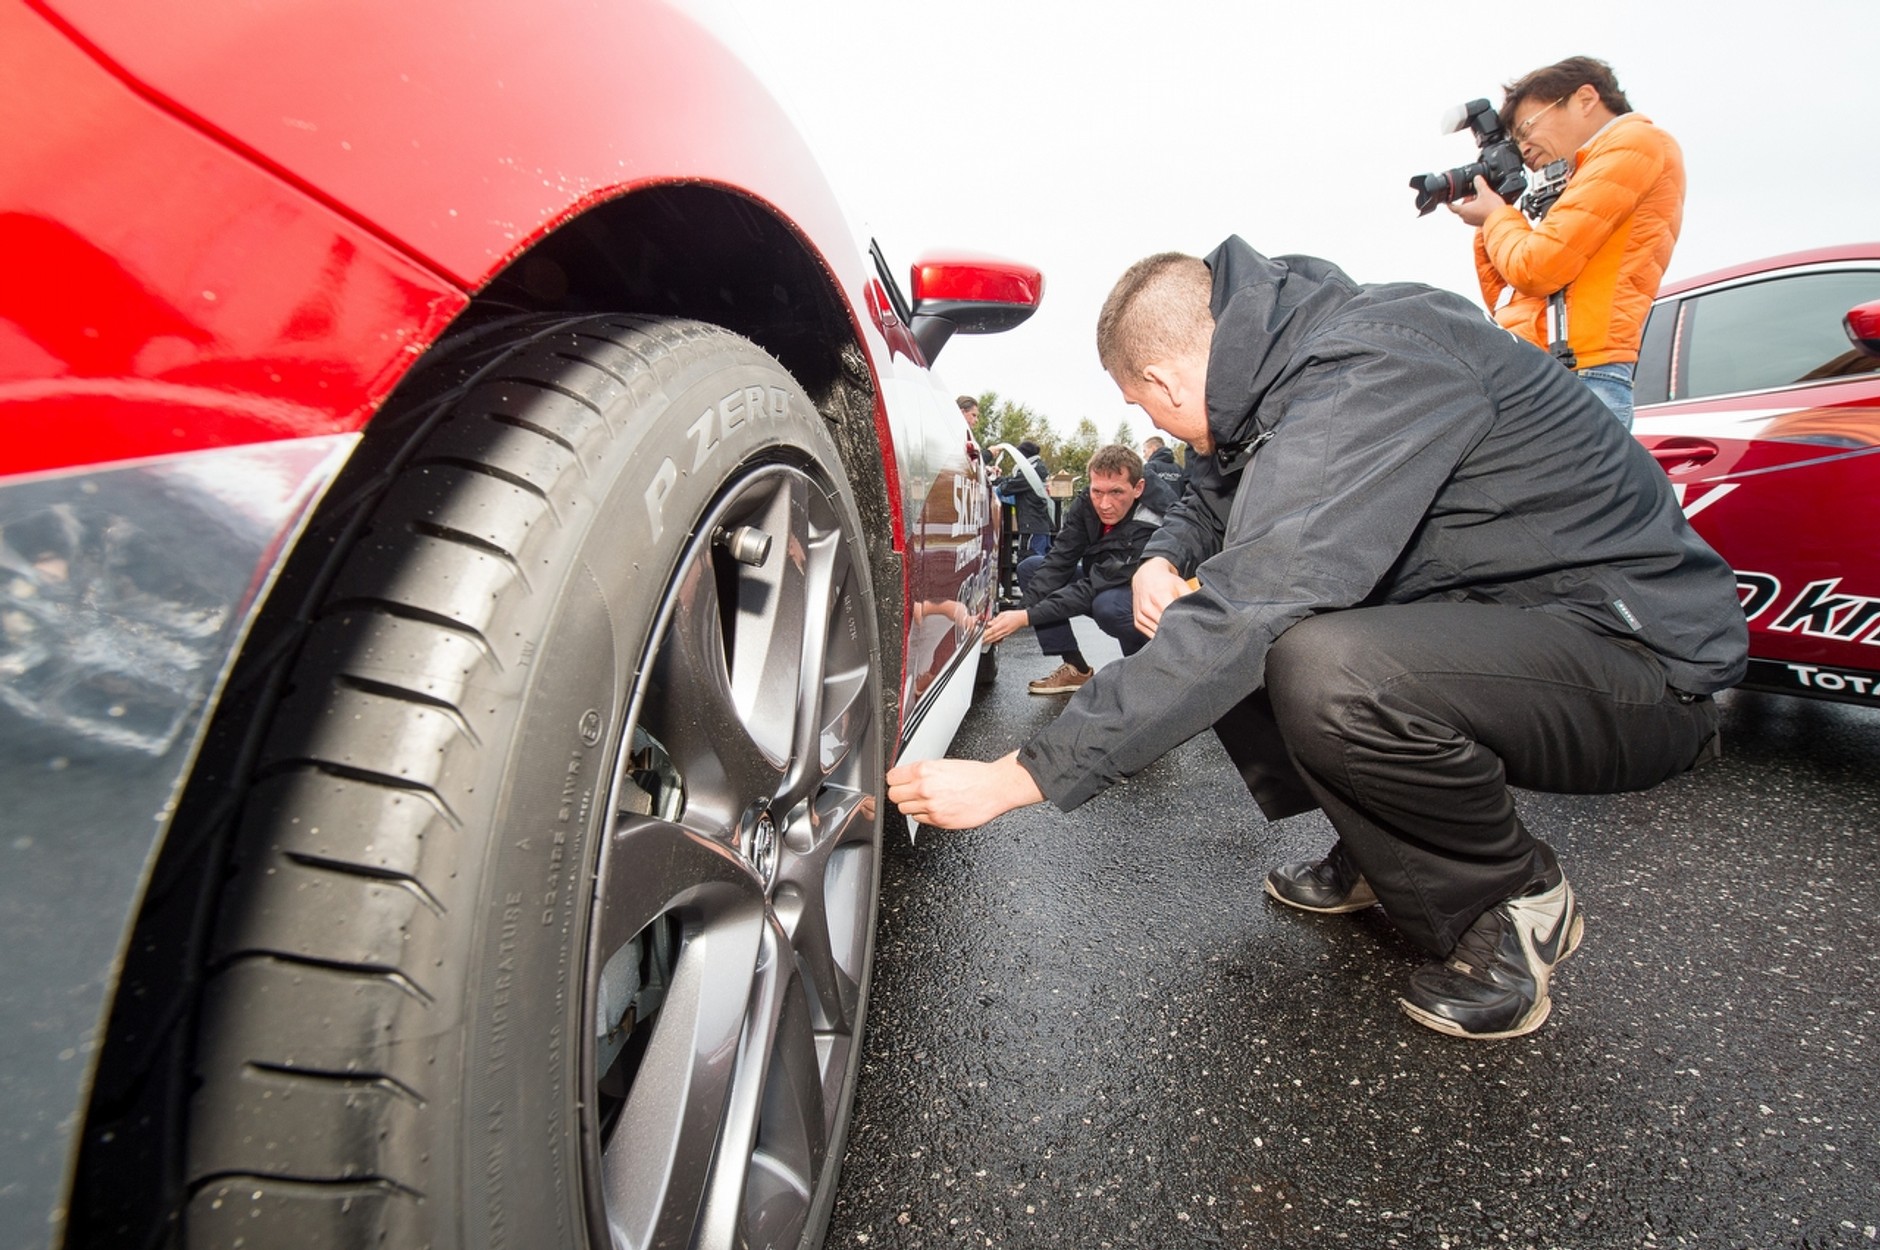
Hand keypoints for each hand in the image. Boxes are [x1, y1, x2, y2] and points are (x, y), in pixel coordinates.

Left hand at [887, 752, 1044, 828]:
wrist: (994, 788)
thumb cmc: (975, 775)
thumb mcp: (943, 763)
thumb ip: (922, 771)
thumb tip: (906, 777)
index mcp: (924, 770)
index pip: (892, 778)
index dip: (896, 780)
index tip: (899, 782)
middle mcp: (924, 788)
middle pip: (894, 796)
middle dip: (901, 794)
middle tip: (910, 792)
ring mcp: (930, 806)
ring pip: (904, 809)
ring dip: (912, 805)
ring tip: (926, 800)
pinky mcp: (938, 820)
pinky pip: (919, 819)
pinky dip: (924, 815)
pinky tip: (936, 807)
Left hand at [982, 608, 1028, 644]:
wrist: (1022, 619)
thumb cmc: (1014, 615)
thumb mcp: (1003, 614)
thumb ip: (995, 620)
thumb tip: (989, 623)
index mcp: (1002, 624)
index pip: (992, 630)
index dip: (985, 633)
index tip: (980, 635)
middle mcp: (1004, 630)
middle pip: (992, 636)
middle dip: (985, 639)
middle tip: (978, 641)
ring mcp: (1005, 634)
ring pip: (995, 639)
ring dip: (988, 641)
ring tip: (981, 642)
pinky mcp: (1006, 635)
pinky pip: (998, 639)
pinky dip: (993, 641)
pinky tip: (989, 642)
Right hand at [1132, 557, 1187, 637]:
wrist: (1146, 576)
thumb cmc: (1165, 581)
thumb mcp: (1182, 586)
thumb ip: (1191, 599)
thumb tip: (1204, 612)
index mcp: (1160, 598)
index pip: (1173, 621)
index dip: (1183, 627)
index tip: (1189, 630)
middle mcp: (1148, 608)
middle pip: (1165, 630)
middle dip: (1176, 633)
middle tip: (1185, 632)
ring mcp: (1141, 617)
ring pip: (1157, 636)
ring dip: (1167, 636)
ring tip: (1175, 631)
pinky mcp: (1138, 622)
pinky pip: (1150, 636)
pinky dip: (1159, 635)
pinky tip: (1165, 631)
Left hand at [1447, 175, 1507, 227]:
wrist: (1501, 219)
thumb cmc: (1492, 209)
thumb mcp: (1485, 192)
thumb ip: (1479, 184)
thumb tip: (1477, 178)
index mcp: (1463, 210)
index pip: (1451, 206)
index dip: (1449, 201)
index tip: (1448, 198)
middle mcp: (1466, 217)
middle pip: (1461, 208)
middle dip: (1465, 200)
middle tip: (1472, 194)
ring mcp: (1472, 221)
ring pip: (1467, 211)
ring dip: (1471, 205)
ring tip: (1479, 198)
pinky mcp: (1478, 223)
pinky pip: (1474, 215)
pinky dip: (1476, 209)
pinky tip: (1484, 205)